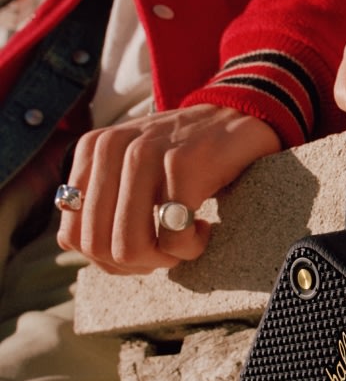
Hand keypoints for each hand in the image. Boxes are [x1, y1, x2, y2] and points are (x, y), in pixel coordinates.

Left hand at [56, 105, 280, 274]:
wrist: (239, 117)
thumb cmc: (186, 156)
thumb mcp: (131, 169)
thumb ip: (103, 200)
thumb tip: (86, 253)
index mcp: (92, 150)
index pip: (72, 235)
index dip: (107, 259)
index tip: (142, 248)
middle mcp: (111, 147)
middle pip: (99, 246)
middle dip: (136, 264)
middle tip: (166, 250)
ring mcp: (145, 154)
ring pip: (130, 247)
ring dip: (163, 259)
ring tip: (185, 241)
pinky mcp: (182, 166)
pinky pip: (173, 239)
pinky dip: (192, 247)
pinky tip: (204, 228)